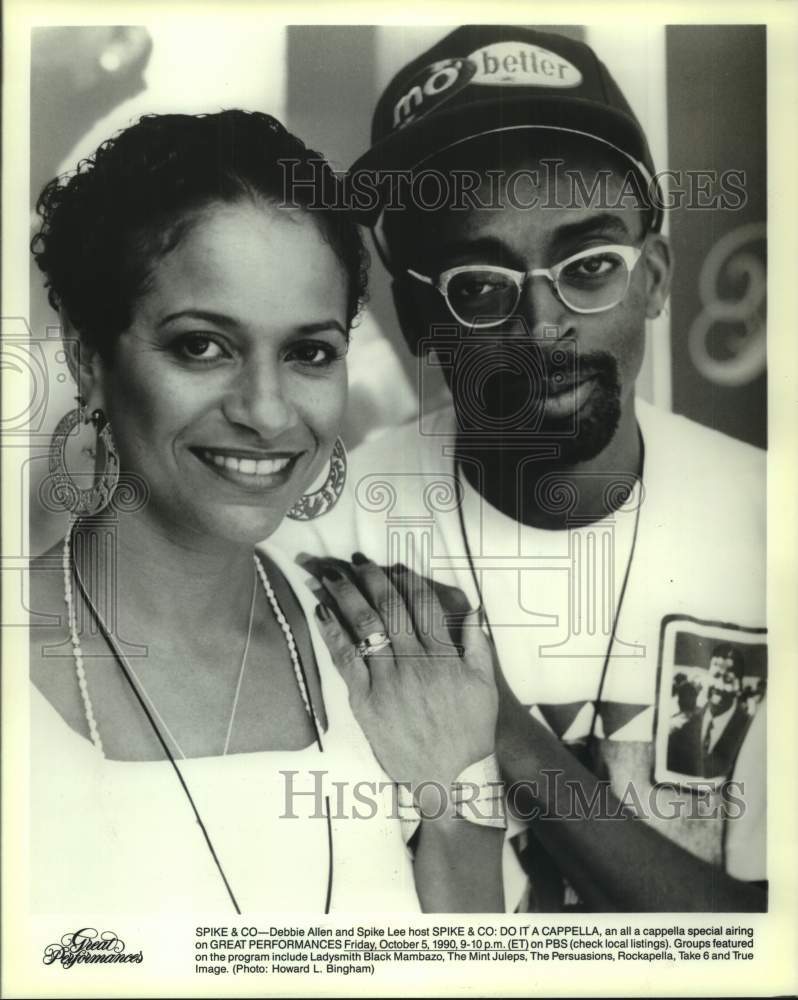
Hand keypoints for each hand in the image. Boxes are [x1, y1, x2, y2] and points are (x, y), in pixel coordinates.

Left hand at [313, 557, 497, 793]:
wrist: (451, 778)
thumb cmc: (470, 732)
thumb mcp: (484, 686)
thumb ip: (477, 645)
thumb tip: (474, 611)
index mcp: (443, 656)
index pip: (421, 604)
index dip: (405, 580)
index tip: (393, 565)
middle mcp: (414, 663)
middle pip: (388, 608)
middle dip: (369, 578)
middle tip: (355, 560)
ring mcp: (388, 682)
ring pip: (363, 627)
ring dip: (345, 596)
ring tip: (330, 575)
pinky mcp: (366, 702)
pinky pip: (346, 659)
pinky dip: (333, 632)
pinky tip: (322, 612)